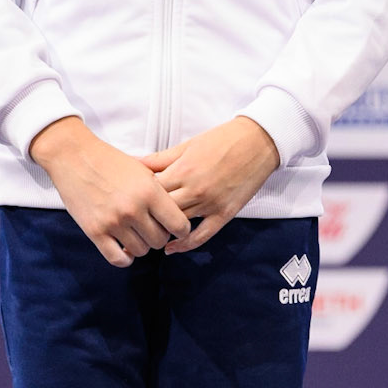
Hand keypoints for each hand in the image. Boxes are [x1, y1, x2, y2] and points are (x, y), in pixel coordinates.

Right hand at [30, 116, 190, 266]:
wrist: (74, 156)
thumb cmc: (110, 161)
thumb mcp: (142, 170)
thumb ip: (160, 192)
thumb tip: (178, 214)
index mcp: (150, 191)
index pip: (180, 225)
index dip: (181, 228)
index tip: (174, 227)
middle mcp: (133, 209)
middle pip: (160, 241)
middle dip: (159, 236)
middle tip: (151, 227)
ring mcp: (113, 222)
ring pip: (141, 250)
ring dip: (141, 244)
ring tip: (135, 232)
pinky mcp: (95, 231)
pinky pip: (118, 259)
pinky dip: (125, 258)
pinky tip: (124, 248)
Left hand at [141, 117, 279, 254]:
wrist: (257, 141)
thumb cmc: (222, 139)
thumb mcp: (187, 145)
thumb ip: (160, 159)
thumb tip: (134, 163)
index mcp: (182, 170)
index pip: (149, 192)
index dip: (137, 197)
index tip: (130, 200)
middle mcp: (194, 190)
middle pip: (160, 211)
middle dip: (146, 216)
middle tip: (134, 221)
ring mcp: (210, 204)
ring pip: (178, 224)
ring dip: (162, 229)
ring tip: (148, 233)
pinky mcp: (224, 214)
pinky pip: (202, 236)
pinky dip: (185, 244)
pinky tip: (172, 248)